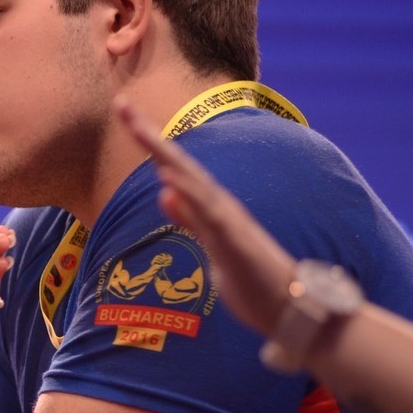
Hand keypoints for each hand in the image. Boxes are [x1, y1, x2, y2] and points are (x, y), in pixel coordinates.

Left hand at [117, 98, 295, 334]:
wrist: (290, 307)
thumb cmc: (251, 279)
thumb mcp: (210, 246)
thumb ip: (190, 220)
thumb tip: (166, 192)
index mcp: (208, 207)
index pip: (172, 169)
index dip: (148, 144)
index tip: (124, 114)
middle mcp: (218, 205)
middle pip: (177, 163)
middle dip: (149, 135)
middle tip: (121, 104)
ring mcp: (227, 221)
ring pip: (191, 180)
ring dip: (165, 155)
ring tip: (138, 129)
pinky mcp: (234, 242)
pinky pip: (208, 215)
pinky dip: (189, 194)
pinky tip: (168, 178)